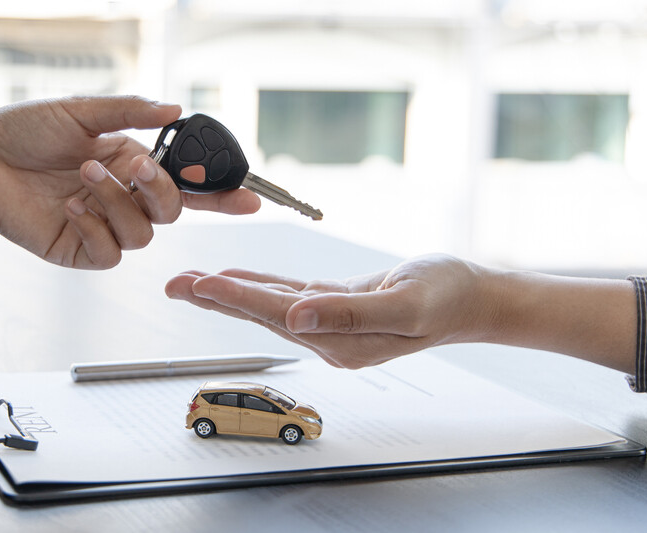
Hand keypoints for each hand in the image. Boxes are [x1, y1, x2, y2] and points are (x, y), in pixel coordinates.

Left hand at [0, 95, 260, 266]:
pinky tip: (69, 208)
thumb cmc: (24, 131)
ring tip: (81, 175)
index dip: (221, 193)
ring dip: (117, 202)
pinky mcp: (81, 250)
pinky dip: (94, 229)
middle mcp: (124, 196)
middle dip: (160, 189)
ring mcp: (104, 226)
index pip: (188, 183)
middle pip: (172, 211)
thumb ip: (131, 113)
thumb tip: (175, 108)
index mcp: (132, 162)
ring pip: (143, 233)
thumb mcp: (81, 110)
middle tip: (135, 166)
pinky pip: (110, 254)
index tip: (249, 197)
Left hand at [165, 255, 492, 368]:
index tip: (200, 285)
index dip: (236, 298)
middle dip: (214, 299)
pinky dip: (259, 284)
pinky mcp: (335, 306)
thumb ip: (350, 313)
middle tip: (173, 284)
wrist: (472, 298)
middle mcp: (328, 337)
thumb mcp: (406, 303)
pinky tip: (236, 277)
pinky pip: (288, 293)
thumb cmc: (448, 297)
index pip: (276, 316)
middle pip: (259, 314)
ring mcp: (330, 324)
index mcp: (341, 342)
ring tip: (191, 281)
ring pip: (268, 304)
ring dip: (229, 292)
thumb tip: (297, 318)